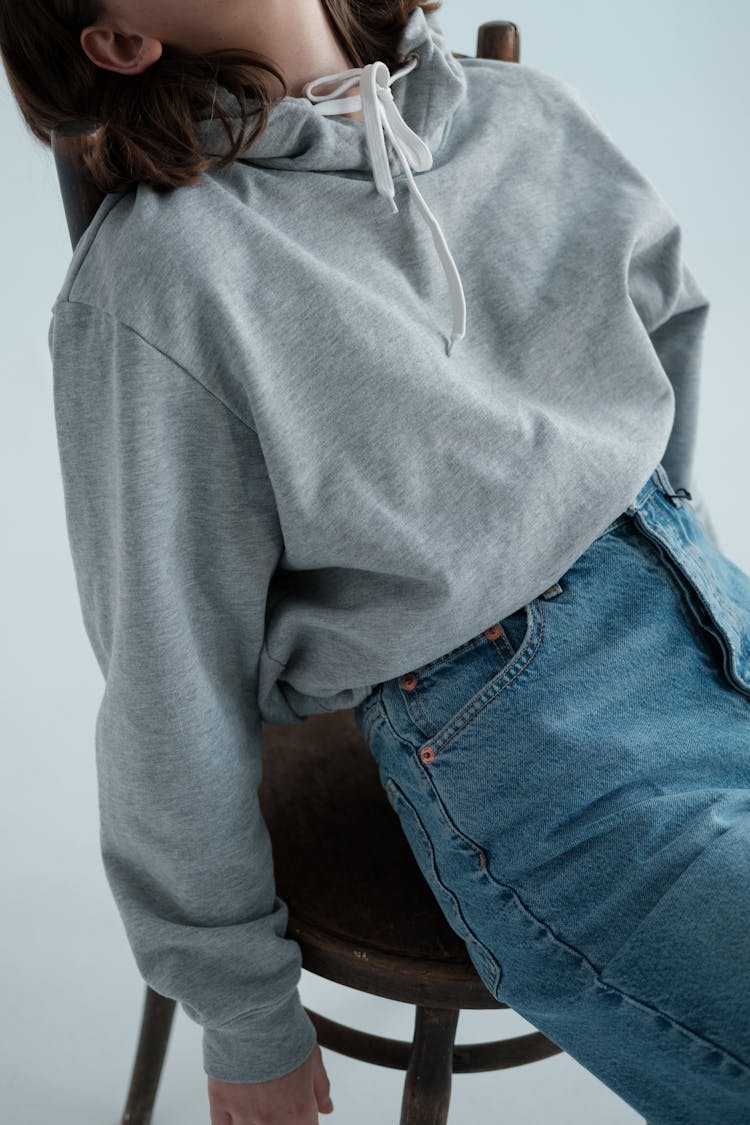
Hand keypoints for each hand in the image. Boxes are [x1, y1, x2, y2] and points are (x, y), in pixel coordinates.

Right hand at [207, 1040, 333, 1123]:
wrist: (252, 1013)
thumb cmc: (284, 1030)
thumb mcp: (313, 1057)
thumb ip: (320, 1088)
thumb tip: (327, 1107)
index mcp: (298, 1110)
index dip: (304, 1121)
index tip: (298, 1113)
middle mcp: (271, 1120)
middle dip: (280, 1121)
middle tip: (276, 1101)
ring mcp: (243, 1114)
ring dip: (254, 1123)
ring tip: (256, 1103)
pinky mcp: (220, 1103)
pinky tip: (235, 1115)